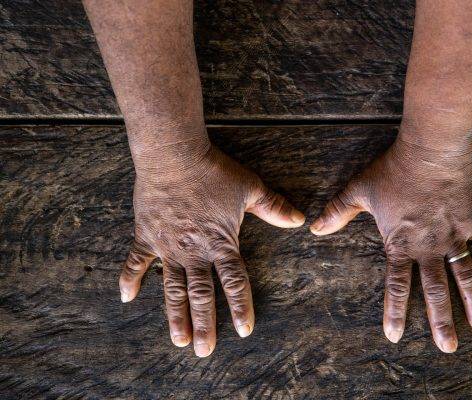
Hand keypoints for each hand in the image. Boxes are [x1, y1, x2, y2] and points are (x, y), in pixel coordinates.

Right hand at [119, 143, 304, 356]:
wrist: (174, 156)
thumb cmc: (214, 172)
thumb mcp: (250, 189)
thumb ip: (275, 208)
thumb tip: (299, 220)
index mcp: (221, 244)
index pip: (235, 283)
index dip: (241, 307)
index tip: (244, 329)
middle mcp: (194, 253)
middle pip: (201, 296)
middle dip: (204, 325)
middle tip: (203, 350)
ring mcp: (168, 248)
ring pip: (172, 289)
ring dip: (174, 315)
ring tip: (178, 339)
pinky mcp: (146, 237)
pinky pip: (135, 263)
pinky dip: (129, 280)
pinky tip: (126, 299)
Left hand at [311, 135, 471, 352]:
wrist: (429, 152)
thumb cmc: (392, 171)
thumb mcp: (358, 191)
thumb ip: (337, 213)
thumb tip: (314, 229)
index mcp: (401, 244)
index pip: (397, 286)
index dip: (395, 312)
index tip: (395, 335)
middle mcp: (429, 247)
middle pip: (436, 291)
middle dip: (441, 322)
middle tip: (448, 347)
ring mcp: (454, 235)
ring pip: (466, 276)